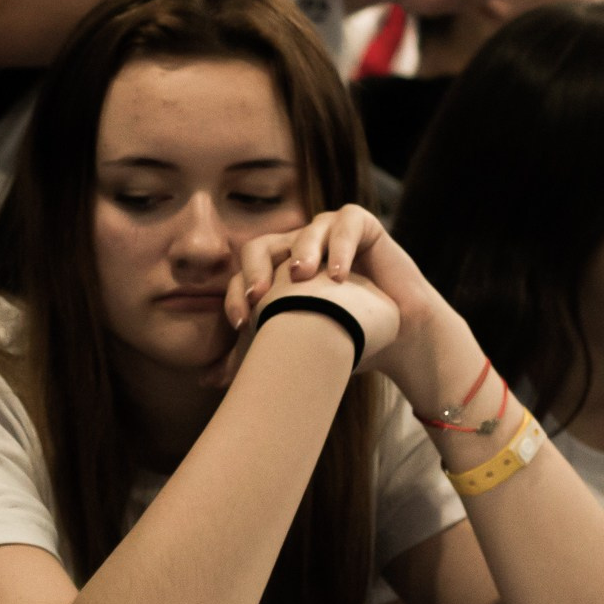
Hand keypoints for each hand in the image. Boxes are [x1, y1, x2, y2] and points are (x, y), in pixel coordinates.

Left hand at [225, 205, 466, 409]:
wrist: (398, 337)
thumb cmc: (345, 340)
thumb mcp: (295, 352)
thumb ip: (253, 360)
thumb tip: (206, 381)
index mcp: (274, 273)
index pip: (242, 277)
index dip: (235, 296)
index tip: (241, 325)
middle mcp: (297, 250)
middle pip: (261, 246)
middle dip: (256, 269)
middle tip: (260, 296)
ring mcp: (328, 234)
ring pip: (304, 231)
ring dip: (300, 251)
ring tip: (300, 277)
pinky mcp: (363, 226)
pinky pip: (347, 222)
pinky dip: (339, 245)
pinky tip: (336, 275)